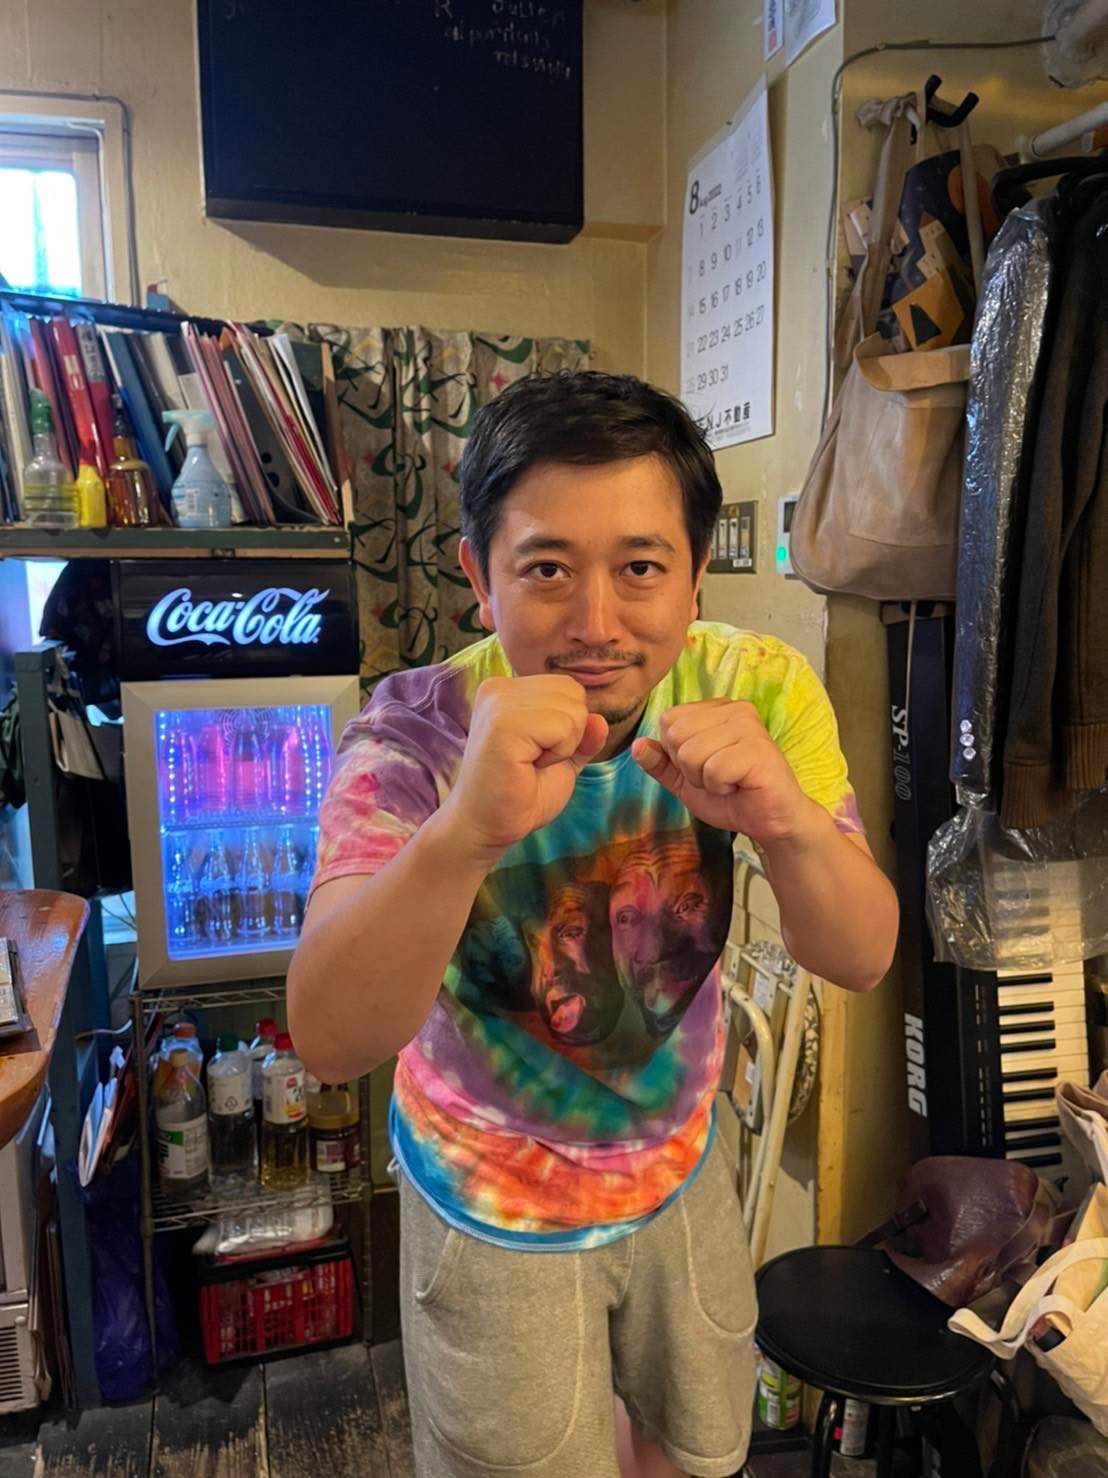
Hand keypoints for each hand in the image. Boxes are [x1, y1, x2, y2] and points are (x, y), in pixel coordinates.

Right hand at [441, 676, 607, 863]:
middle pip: (573, 692)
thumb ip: (583, 736)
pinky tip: (530, 766)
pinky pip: (563, 727)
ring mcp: (499, 703)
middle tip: (534, 759)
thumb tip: (600, 721)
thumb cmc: (520, 794)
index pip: (568, 686)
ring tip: (530, 763)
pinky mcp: (504, 724)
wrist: (488, 826)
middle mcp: (499, 688)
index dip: (568, 725)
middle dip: (569, 732)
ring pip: (572, 709)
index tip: (536, 752)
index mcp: (508, 689)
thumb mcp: (562, 758)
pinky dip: (558, 753)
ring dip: (563, 745)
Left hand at [632, 699, 814, 842]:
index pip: (668, 721)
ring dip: (705, 779)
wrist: (771, 822)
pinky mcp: (759, 749)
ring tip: (730, 782)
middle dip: (689, 768)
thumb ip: (660, 764)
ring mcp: (749, 726)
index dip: (677, 755)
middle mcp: (734, 709)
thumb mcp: (685, 781)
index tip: (705, 767)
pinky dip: (720, 787)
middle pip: (676, 734)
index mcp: (716, 709)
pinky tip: (740, 786)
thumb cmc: (732, 797)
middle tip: (718, 777)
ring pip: (691, 752)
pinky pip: (714, 768)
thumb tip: (636, 745)